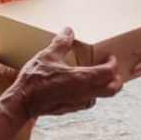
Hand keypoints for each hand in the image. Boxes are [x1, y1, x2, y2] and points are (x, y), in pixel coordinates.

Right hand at [6, 30, 122, 118]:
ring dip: (104, 87)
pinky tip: (82, 88)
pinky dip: (92, 94)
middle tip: (112, 70)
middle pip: (113, 89)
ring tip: (99, 77)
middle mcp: (85, 92)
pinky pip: (88, 102)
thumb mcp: (48, 55)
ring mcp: (79, 103)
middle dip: (117, 79)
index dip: (113, 64)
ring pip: (101, 97)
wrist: (23, 102)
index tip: (110, 57)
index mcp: (82, 78)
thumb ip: (62, 42)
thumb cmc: (35, 79)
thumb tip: (69, 30)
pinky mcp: (71, 109)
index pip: (109, 72)